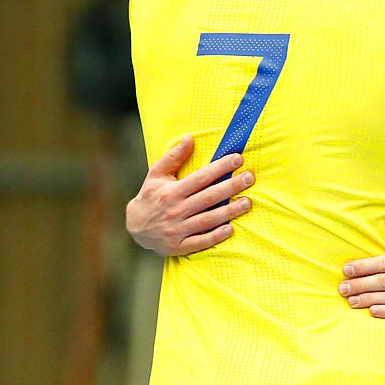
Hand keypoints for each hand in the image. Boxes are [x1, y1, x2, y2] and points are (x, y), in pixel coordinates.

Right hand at [125, 135, 254, 257]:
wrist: (135, 227)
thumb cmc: (150, 196)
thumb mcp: (156, 175)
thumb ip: (173, 157)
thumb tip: (189, 138)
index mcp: (171, 191)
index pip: (200, 178)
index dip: (219, 168)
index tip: (237, 159)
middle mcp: (175, 210)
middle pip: (208, 198)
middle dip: (230, 187)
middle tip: (250, 178)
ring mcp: (177, 229)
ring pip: (208, 219)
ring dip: (229, 211)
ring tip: (247, 202)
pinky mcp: (179, 246)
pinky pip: (200, 241)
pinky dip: (215, 236)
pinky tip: (230, 229)